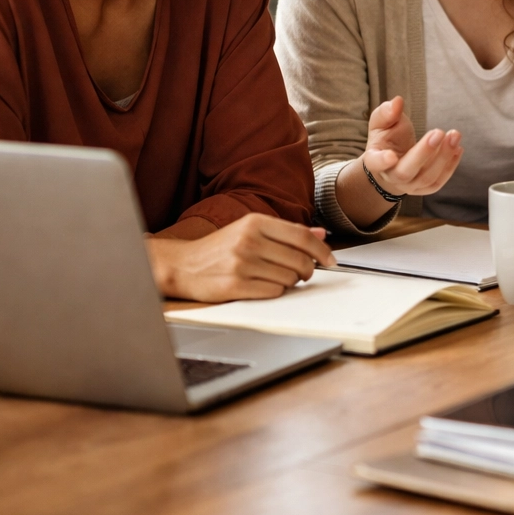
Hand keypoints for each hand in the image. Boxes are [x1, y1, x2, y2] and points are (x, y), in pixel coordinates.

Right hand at [146, 213, 336, 302]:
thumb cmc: (220, 248)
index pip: (302, 236)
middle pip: (299, 260)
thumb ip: (286, 232)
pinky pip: (274, 292)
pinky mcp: (235, 285)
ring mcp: (241, 263)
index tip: (331, 260)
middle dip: (307, 270)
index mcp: (255, 222)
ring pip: (289, 278)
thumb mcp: (251, 230)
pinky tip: (264, 286)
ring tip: (276, 277)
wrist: (182, 265)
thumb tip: (321, 234)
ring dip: (289, 282)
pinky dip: (275, 291)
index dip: (322, 251)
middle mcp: (249, 240)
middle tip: (303, 273)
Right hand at [364, 95, 462, 195]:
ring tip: (454, 135)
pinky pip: (439, 181)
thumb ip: (387, 112)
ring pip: (427, 178)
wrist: (394, 160)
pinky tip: (458, 148)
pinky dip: (451, 165)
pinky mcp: (425, 188)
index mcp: (375, 160)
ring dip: (443, 156)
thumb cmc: (388, 138)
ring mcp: (409, 186)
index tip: (391, 155)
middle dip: (424, 152)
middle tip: (438, 132)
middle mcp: (391, 176)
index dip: (382, 161)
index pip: (375, 163)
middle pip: (406, 172)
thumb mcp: (382, 123)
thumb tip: (398, 102)